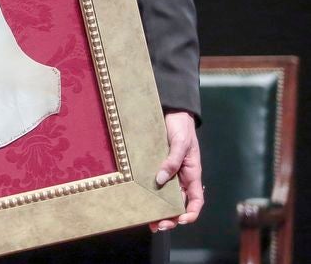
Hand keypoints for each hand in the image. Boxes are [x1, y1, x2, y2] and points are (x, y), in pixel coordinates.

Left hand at [150, 109, 202, 230]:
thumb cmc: (181, 127)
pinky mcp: (157, 166)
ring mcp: (169, 173)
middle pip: (178, 203)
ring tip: (146, 218)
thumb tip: (160, 179)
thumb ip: (172, 160)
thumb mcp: (180, 143)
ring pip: (165, 197)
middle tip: (157, 225)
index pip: (196, 200)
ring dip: (158, 208)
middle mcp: (181, 177)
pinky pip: (154, 184)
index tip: (180, 220)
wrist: (172, 112)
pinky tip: (140, 199)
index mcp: (192, 174)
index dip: (191, 213)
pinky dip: (149, 194)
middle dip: (170, 217)